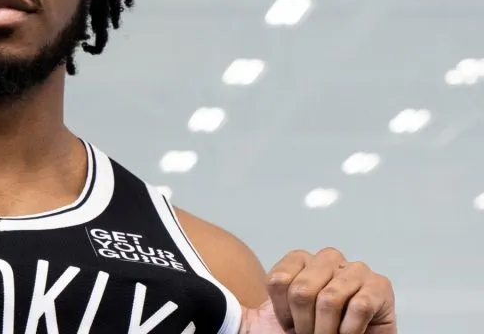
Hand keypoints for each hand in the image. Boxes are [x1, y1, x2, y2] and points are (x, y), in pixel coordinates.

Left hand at [241, 248, 396, 333]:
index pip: (278, 280)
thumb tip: (203, 300)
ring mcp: (356, 270)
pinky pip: (360, 306)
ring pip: (329, 298)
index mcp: (300, 260)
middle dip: (303, 324)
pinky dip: (350, 330)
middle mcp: (328, 258)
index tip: (286, 325)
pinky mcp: (381, 286)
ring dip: (326, 331)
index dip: (281, 312)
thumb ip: (241, 307)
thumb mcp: (266, 320)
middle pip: (301, 289)